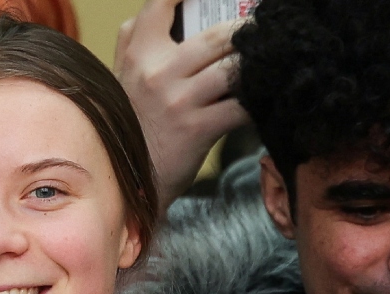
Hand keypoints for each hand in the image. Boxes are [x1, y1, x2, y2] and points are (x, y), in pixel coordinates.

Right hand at [115, 0, 249, 209]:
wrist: (128, 181)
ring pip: (233, 67)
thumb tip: (153, 10)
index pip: (160, 6)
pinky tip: (264, 98)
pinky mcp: (197, 129)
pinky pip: (240, 106)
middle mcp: (157, 73)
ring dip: (256, 65)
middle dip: (245, 31)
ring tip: (269, 62)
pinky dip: (257, 100)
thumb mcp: (120, 79)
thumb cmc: (131, 125)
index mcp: (138, 55)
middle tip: (261, 31)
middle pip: (216, 35)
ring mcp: (178, 101)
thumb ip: (132, 42)